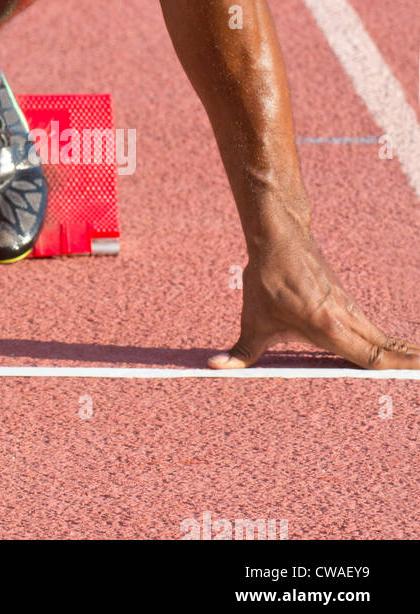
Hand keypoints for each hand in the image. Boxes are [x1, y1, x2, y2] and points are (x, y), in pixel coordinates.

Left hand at [209, 229, 418, 369]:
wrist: (279, 237)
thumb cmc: (266, 279)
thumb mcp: (252, 319)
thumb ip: (241, 351)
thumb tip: (214, 367)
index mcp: (327, 326)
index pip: (370, 356)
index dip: (395, 368)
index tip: (416, 376)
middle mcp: (345, 317)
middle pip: (385, 348)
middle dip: (408, 364)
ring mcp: (349, 307)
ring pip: (381, 336)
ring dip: (401, 352)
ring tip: (417, 367)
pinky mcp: (346, 300)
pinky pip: (372, 327)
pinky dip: (387, 341)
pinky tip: (396, 350)